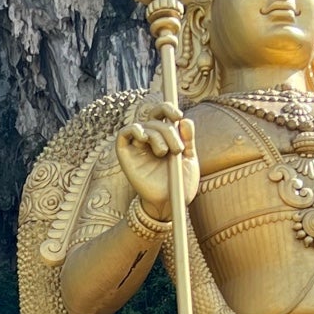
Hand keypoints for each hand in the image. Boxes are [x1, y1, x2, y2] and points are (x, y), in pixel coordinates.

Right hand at [116, 101, 199, 218]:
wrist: (170, 204)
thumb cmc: (180, 184)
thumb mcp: (189, 159)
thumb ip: (188, 139)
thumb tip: (185, 120)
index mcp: (165, 138)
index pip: (161, 114)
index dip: (167, 108)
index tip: (178, 116)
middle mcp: (150, 140)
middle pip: (153, 118)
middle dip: (168, 129)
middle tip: (177, 148)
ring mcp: (137, 147)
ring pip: (143, 126)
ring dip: (157, 135)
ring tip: (165, 153)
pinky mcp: (126, 155)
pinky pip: (124, 134)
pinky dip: (134, 130)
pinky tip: (144, 139)